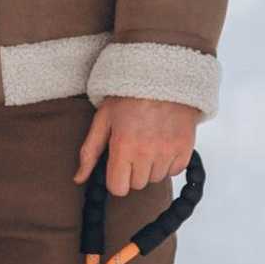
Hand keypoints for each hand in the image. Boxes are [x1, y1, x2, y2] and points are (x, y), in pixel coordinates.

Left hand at [75, 94, 199, 197]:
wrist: (162, 76)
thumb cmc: (128, 96)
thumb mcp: (103, 119)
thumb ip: (90, 151)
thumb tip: (79, 179)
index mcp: (123, 146)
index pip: (118, 188)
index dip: (115, 179)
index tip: (117, 166)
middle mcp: (147, 152)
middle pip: (137, 184)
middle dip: (132, 171)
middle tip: (133, 147)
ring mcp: (168, 151)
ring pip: (156, 178)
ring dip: (151, 166)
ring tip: (148, 142)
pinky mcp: (185, 148)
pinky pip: (175, 171)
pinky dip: (169, 162)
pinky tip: (163, 142)